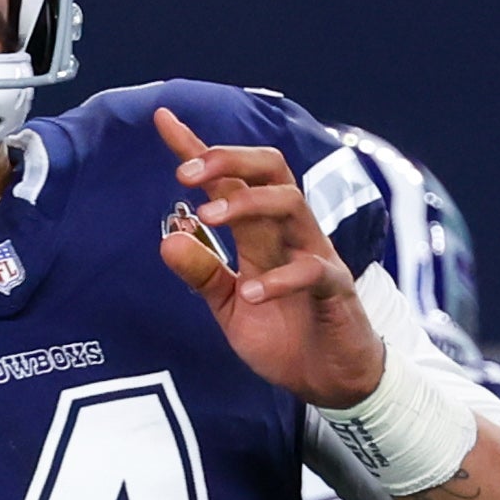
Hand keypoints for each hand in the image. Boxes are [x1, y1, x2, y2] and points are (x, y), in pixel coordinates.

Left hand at [153, 107, 383, 405]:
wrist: (330, 379)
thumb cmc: (284, 334)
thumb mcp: (229, 305)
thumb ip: (202, 273)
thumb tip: (166, 239)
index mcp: (262, 232)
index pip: (231, 179)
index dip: (198, 149)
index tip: (163, 120)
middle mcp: (289, 232)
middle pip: (270, 170)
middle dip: (229, 159)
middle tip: (186, 172)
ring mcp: (314, 255)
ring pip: (291, 203)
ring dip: (247, 204)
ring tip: (208, 217)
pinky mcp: (336, 289)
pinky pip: (312, 271)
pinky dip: (278, 280)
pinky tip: (249, 293)